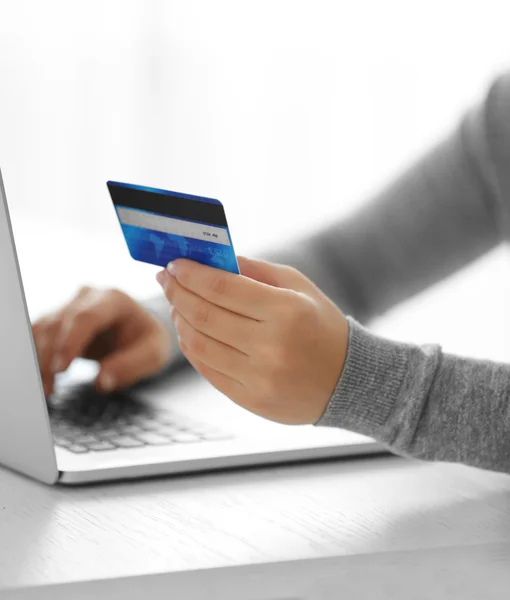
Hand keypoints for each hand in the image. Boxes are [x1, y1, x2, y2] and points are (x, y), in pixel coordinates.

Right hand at [32, 287, 172, 395]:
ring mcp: (70, 305)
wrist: (139, 331)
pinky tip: (40, 378)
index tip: (61, 369)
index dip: (70, 342)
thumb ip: (130, 366)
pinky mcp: (58, 318)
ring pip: (44, 328)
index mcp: (114, 300)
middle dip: (50, 355)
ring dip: (40, 359)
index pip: (85, 317)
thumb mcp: (153, 354)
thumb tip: (102, 381)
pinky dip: (36, 355)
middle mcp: (88, 297)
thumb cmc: (147, 340)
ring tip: (45, 389)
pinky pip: (38, 334)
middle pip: (59, 322)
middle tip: (48, 387)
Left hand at [156, 257, 348, 424]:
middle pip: (203, 315)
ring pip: (198, 345)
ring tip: (177, 304)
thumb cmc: (321, 325)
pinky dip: (192, 346)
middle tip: (165, 279)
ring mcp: (259, 378)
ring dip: (180, 320)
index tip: (174, 264)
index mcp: (286, 312)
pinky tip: (190, 330)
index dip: (191, 274)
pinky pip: (207, 370)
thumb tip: (211, 260)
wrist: (349, 380)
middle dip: (177, 293)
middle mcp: (271, 347)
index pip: (221, 288)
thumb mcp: (298, 287)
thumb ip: (254, 270)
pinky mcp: (251, 400)